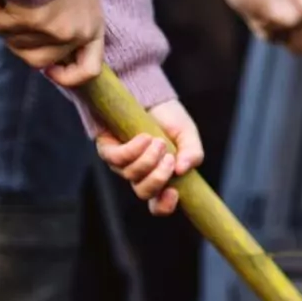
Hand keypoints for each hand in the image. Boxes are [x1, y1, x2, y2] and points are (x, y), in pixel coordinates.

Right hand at [0, 0, 104, 86]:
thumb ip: (67, 24)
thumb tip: (45, 58)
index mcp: (94, 27)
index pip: (89, 70)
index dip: (67, 77)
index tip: (49, 70)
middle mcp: (77, 33)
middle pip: (39, 61)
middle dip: (20, 43)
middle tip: (14, 16)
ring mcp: (55, 30)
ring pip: (15, 43)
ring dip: (5, 20)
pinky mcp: (32, 20)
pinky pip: (0, 24)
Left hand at [95, 101, 202, 216]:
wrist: (147, 94)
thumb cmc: (168, 117)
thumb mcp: (188, 134)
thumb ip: (193, 153)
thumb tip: (182, 170)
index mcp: (160, 176)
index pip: (158, 205)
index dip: (164, 206)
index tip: (175, 193)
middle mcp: (139, 174)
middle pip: (144, 193)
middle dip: (158, 178)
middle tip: (169, 158)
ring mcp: (122, 164)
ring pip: (132, 175)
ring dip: (148, 159)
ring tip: (158, 141)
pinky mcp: (107, 149)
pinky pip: (117, 159)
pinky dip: (133, 150)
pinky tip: (144, 137)